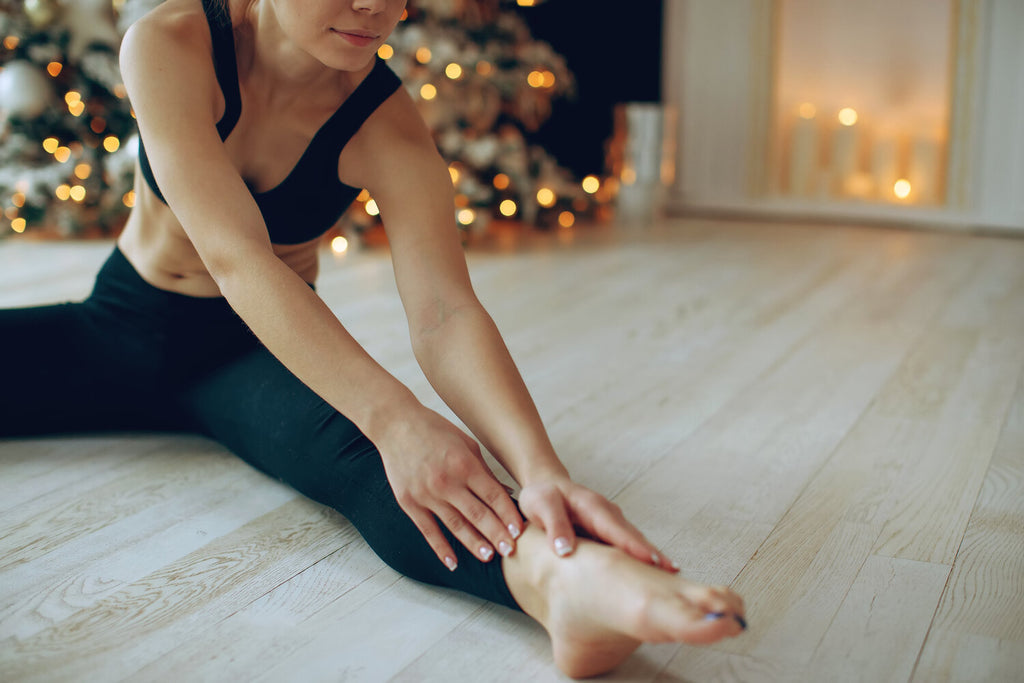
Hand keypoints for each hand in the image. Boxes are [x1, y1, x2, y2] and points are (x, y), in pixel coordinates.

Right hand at [376, 407, 523, 569]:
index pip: (492, 495)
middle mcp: (446, 481)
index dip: (508, 515)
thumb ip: (484, 471)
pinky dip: (440, 548)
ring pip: (455, 525)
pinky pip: (428, 530)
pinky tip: (452, 562)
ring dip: (473, 543)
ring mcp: (426, 493)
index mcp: (464, 464)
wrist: (396, 425)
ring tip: (488, 557)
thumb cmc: (436, 431)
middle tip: (511, 552)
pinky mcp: (409, 502)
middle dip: (496, 534)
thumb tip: (505, 494)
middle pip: (477, 514)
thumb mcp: (466, 444)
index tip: (520, 531)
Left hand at [518, 477, 677, 571]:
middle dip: (654, 555)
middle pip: (635, 537)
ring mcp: (612, 523)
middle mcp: (609, 514)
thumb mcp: (541, 506)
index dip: (634, 546)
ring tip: (670, 580)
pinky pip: (628, 546)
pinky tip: (652, 576)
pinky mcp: (610, 532)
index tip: (650, 562)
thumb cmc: (543, 496)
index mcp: (594, 507)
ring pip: (635, 542)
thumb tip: (565, 551)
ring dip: (652, 559)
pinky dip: (642, 559)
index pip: (616, 530)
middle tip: (674, 576)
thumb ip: (554, 526)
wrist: (546, 486)